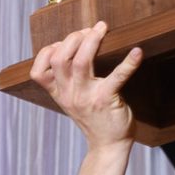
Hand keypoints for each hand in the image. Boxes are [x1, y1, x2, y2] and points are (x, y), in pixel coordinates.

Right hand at [32, 23, 141, 148]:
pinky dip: (128, 63)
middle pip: (60, 58)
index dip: (48, 50)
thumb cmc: (93, 116)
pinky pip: (117, 76)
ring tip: (101, 29)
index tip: (64, 42)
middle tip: (89, 31)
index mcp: (58, 93)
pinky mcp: (107, 99)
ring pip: (81, 62)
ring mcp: (87, 97)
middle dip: (73, 38)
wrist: (108, 145)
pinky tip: (137, 52)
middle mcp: (69, 94)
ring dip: (92, 40)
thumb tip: (72, 46)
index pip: (38, 70)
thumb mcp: (71, 100)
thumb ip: (66, 80)